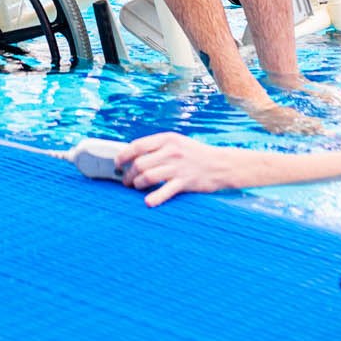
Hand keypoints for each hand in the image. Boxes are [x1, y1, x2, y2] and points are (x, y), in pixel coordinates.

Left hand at [116, 133, 251, 206]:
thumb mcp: (177, 142)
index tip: (118, 163)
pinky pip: (164, 191)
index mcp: (167, 138)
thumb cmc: (196, 154)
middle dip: (128, 174)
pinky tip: (148, 202)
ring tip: (136, 187)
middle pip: (139, 163)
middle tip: (126, 181)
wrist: (222, 164)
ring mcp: (178, 167)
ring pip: (147, 176)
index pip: (137, 146)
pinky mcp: (185, 181)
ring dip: (137, 184)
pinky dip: (154, 198)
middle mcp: (171, 151)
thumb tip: (134, 156)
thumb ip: (158, 146)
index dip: (123, 156)